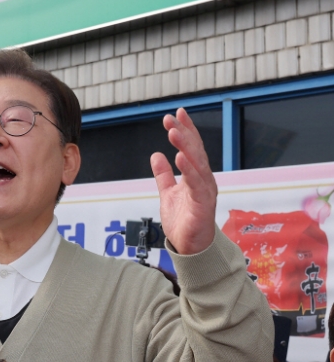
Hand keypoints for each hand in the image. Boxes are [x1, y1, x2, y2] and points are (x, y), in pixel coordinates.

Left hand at [151, 108, 217, 254]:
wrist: (190, 247)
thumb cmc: (184, 222)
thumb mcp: (168, 193)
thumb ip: (163, 175)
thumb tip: (157, 155)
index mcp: (196, 176)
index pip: (191, 148)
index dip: (185, 130)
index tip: (176, 114)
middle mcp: (203, 180)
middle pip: (195, 151)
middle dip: (184, 133)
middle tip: (171, 118)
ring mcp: (205, 191)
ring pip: (197, 163)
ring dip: (185, 146)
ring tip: (173, 132)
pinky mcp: (203, 204)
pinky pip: (196, 184)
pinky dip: (188, 170)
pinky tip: (179, 158)